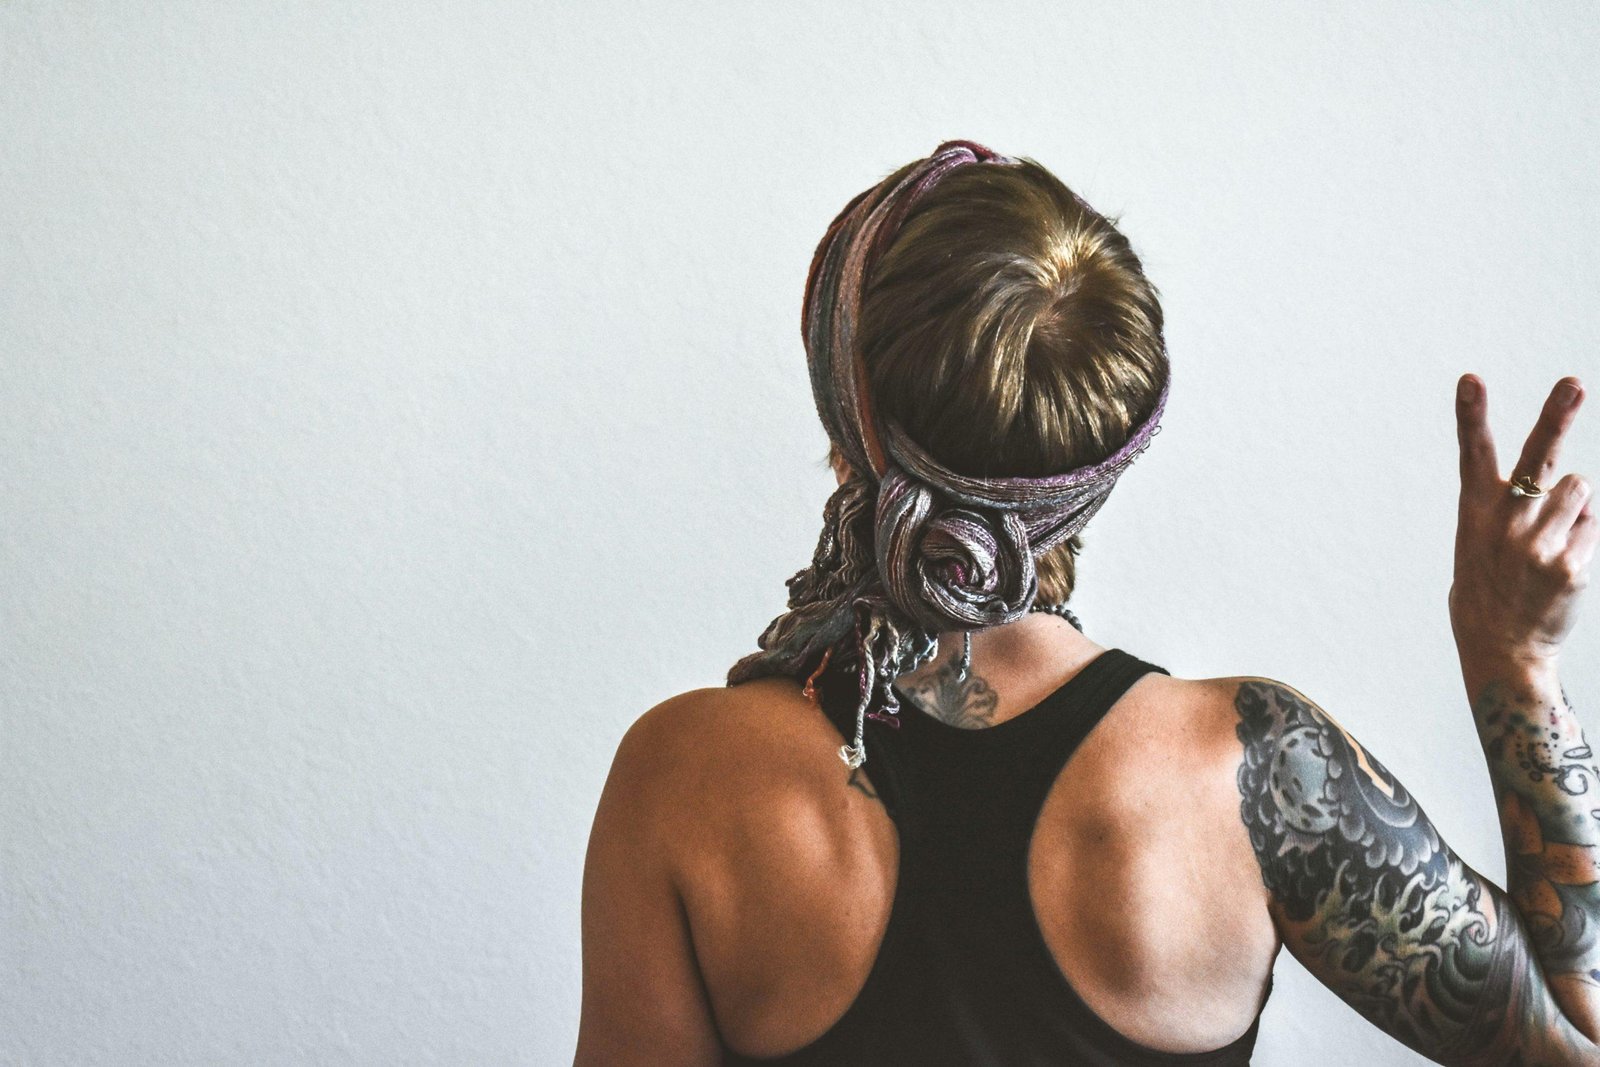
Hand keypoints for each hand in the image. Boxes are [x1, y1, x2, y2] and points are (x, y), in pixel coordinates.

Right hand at [1450, 374, 1597, 673]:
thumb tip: (1576, 484)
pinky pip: (1592, 524)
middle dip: (1555, 418)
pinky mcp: (1571, 565)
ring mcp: (1539, 545)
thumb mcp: (1479, 541)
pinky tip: (1560, 563)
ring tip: (1550, 537)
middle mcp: (1506, 524)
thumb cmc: (1489, 585)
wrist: (1500, 648)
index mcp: (1476, 512)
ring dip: (1575, 503)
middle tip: (1573, 383)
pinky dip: (1582, 535)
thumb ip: (1512, 507)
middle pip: (1537, 460)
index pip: (1473, 454)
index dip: (1472, 415)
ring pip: (1581, 488)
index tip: (1471, 379)